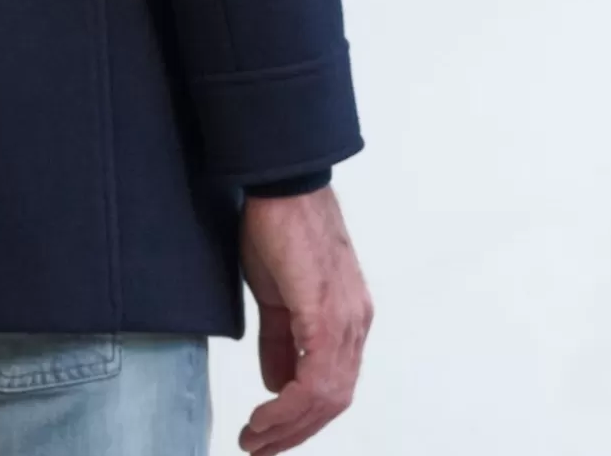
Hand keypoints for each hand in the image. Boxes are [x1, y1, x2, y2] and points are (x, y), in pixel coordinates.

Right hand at [235, 185, 372, 453]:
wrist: (280, 182)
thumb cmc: (279, 224)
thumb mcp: (276, 293)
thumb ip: (280, 339)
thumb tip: (278, 382)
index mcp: (347, 316)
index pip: (333, 385)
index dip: (302, 417)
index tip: (269, 434)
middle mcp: (355, 322)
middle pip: (334, 399)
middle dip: (294, 431)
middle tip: (259, 447)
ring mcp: (345, 318)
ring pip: (327, 396)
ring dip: (288, 426)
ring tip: (255, 438)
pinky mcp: (326, 312)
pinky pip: (316, 379)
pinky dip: (289, 406)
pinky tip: (265, 415)